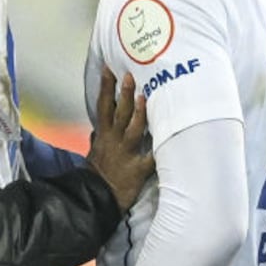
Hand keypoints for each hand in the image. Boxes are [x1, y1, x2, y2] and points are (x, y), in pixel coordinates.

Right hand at [85, 68, 152, 210]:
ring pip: (133, 129)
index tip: (109, 69)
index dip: (105, 87)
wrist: (96, 196)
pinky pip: (150, 159)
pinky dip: (159, 152)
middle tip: (129, 75)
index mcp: (104, 134)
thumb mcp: (94, 152)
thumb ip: (98, 139)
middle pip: (119, 113)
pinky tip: (171, 142)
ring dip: (138, 114)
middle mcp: (114, 140)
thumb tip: (96, 129)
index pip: (104, 106)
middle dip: (123, 94)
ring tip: (144, 97)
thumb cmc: (98, 173)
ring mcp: (126, 153)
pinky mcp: (138, 169)